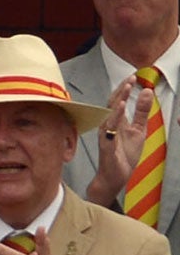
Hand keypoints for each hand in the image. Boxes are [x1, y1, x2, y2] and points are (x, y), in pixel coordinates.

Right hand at [89, 74, 154, 208]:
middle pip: (112, 104)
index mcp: (116, 122)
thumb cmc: (123, 155)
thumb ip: (142, 111)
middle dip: (121, 90)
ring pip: (110, 114)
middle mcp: (108, 127)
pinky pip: (110, 129)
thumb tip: (147, 91)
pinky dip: (115, 117)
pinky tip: (120, 108)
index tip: (133, 77)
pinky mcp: (107, 146)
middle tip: (130, 78)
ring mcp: (107, 136)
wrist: (115, 178)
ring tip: (126, 88)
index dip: (124, 89)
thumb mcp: (139, 130)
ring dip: (118, 100)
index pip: (118, 101)